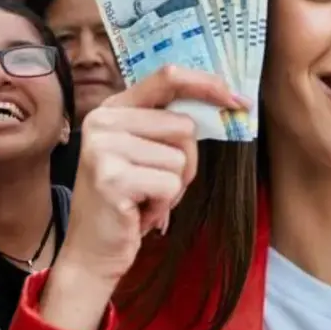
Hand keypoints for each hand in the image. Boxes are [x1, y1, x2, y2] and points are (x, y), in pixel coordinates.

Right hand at [40, 66, 247, 329]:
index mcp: (112, 108)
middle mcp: (103, 120)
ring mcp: (104, 147)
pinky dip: (164, 205)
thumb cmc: (127, 202)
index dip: (208, 85)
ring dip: (173, 187)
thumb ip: (167, 125)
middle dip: (185, 163)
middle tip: (157, 185)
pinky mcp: (112, 177)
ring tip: (144, 199)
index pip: (168, 77)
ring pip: (180, 159)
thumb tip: (226, 100)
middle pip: (184, 126)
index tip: (238, 101)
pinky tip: (140, 212)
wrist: (92, 251)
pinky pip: (171, 185)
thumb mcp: (143, 153)